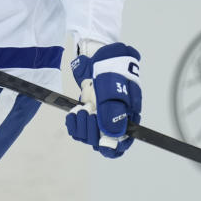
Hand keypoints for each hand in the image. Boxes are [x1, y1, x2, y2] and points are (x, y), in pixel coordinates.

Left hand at [65, 42, 141, 157]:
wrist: (99, 54)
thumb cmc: (113, 69)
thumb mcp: (115, 89)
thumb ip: (114, 112)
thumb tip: (113, 135)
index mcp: (128, 117)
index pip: (121, 144)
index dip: (111, 147)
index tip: (101, 140)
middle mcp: (114, 120)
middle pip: (102, 142)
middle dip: (92, 132)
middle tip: (88, 115)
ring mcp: (99, 115)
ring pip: (88, 135)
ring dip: (81, 127)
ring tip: (81, 110)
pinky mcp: (87, 111)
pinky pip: (78, 127)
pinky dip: (73, 123)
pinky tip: (73, 114)